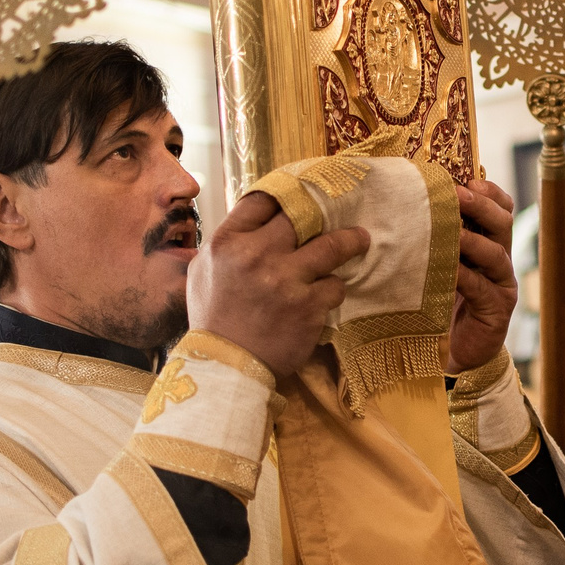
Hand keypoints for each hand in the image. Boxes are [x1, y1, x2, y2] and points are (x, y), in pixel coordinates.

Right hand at [188, 191, 369, 376]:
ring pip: (332, 246)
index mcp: (227, 242)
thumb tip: (254, 224)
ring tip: (360, 240)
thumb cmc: (213, 319)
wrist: (227, 367)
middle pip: (302, 215)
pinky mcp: (308, 306)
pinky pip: (335, 285)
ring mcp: (285, 280)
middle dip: (322, 212)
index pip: (263, 200)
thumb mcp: (204, 272)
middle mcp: (257, 254)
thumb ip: (228, 244)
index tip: (302, 197)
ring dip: (349, 242)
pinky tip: (326, 294)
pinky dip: (333, 288)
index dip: (286, 196)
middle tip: (340, 211)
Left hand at [445, 177, 518, 374]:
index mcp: (488, 244)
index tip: (466, 180)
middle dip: (481, 206)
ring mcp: (501, 286)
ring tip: (453, 230)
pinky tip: (448, 269)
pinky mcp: (495, 310)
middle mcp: (499, 262)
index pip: (501, 208)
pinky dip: (464, 276)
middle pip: (503, 223)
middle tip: (457, 194)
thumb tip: (407, 202)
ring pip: (496, 253)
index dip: (488, 192)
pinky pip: (482, 287)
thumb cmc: (437, 303)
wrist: (447, 353)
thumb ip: (434, 238)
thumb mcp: (436, 264)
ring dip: (473, 239)